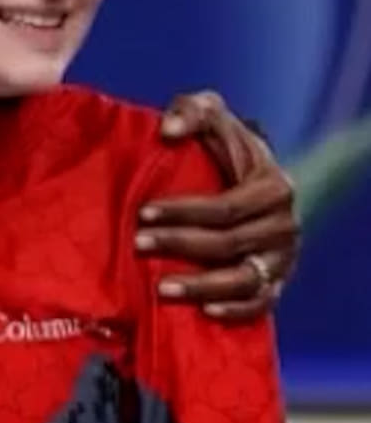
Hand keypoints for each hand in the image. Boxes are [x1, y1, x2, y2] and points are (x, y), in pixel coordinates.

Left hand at [137, 93, 298, 321]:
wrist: (247, 182)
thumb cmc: (222, 148)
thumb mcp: (212, 118)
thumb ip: (193, 110)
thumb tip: (169, 130)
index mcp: (274, 186)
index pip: (227, 207)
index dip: (183, 212)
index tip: (143, 213)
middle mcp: (285, 225)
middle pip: (229, 244)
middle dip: (180, 245)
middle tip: (138, 245)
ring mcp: (282, 259)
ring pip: (244, 281)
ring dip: (200, 287)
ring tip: (160, 289)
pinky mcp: (276, 285)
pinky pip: (259, 306)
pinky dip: (233, 311)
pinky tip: (204, 312)